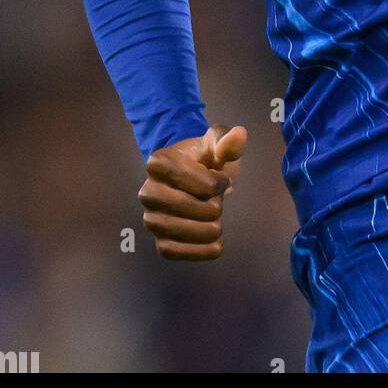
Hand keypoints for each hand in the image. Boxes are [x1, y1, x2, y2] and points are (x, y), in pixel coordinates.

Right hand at [137, 123, 247, 261]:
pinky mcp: (160, 239)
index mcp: (158, 162)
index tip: (222, 181)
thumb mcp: (217, 144)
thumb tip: (239, 135)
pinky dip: (196, 252)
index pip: (187, 177)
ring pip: (173, 230)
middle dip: (208, 206)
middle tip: (220, 203)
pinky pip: (171, 251)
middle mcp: (148, 190)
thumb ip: (227, 142)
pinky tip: (216, 247)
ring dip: (204, 230)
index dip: (212, 182)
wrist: (198, 178)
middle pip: (178, 205)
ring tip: (218, 224)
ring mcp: (151, 216)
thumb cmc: (207, 159)